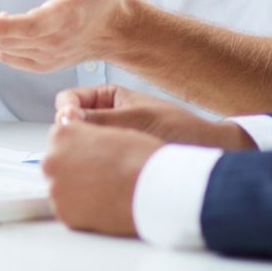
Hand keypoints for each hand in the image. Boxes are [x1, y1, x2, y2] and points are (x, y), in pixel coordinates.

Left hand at [0, 0, 135, 72]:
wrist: (117, 33)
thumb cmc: (105, 0)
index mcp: (66, 21)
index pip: (29, 28)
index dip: (1, 27)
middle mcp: (54, 44)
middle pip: (6, 39)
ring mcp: (46, 58)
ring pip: (2, 48)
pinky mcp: (40, 63)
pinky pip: (8, 55)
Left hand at [41, 120, 160, 236]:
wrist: (154, 189)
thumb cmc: (140, 158)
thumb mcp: (111, 131)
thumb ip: (88, 135)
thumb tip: (81, 142)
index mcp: (62, 135)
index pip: (60, 139)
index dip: (78, 148)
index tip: (91, 156)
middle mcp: (52, 160)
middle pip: (57, 164)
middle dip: (73, 169)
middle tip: (99, 175)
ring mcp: (56, 189)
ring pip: (61, 188)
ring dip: (76, 190)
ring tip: (104, 191)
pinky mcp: (64, 214)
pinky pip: (69, 210)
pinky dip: (82, 210)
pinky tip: (103, 205)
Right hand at [54, 84, 253, 149]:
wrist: (208, 152)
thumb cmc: (180, 129)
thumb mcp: (136, 118)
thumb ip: (99, 118)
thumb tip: (64, 118)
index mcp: (107, 98)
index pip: (68, 100)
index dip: (66, 112)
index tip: (70, 125)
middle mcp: (105, 117)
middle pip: (70, 125)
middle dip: (75, 135)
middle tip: (86, 145)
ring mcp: (109, 140)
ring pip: (80, 145)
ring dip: (85, 152)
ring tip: (101, 160)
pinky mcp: (115, 161)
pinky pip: (93, 162)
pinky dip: (95, 166)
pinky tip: (107, 172)